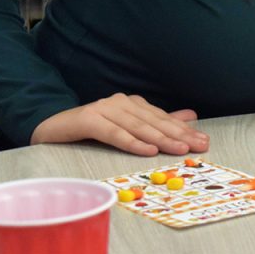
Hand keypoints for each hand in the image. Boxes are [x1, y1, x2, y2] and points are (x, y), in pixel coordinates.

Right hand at [31, 94, 209, 156]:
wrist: (50, 127)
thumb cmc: (90, 129)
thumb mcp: (126, 126)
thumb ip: (156, 122)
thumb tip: (190, 116)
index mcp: (133, 104)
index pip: (163, 119)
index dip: (184, 130)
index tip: (204, 141)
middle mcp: (122, 103)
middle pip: (155, 122)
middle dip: (179, 135)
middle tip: (199, 146)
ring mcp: (105, 109)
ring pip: (138, 127)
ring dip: (161, 139)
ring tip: (180, 150)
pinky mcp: (89, 119)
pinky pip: (114, 133)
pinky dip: (132, 142)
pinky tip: (148, 150)